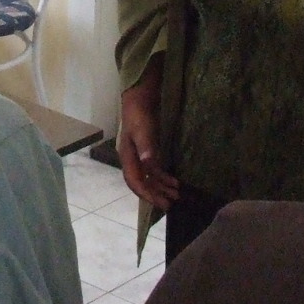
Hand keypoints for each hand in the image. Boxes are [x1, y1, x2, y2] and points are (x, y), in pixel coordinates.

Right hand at [118, 69, 178, 209]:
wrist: (139, 98)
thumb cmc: (139, 113)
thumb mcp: (142, 130)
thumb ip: (146, 147)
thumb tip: (149, 164)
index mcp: (127, 157)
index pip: (135, 181)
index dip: (146, 194)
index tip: (159, 203)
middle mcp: (132, 160)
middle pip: (142, 183)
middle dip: (155, 194)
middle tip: (170, 204)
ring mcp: (140, 156)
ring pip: (149, 178)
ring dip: (161, 187)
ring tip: (176, 196)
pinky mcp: (148, 151)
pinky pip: (154, 170)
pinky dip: (164, 177)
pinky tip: (174, 182)